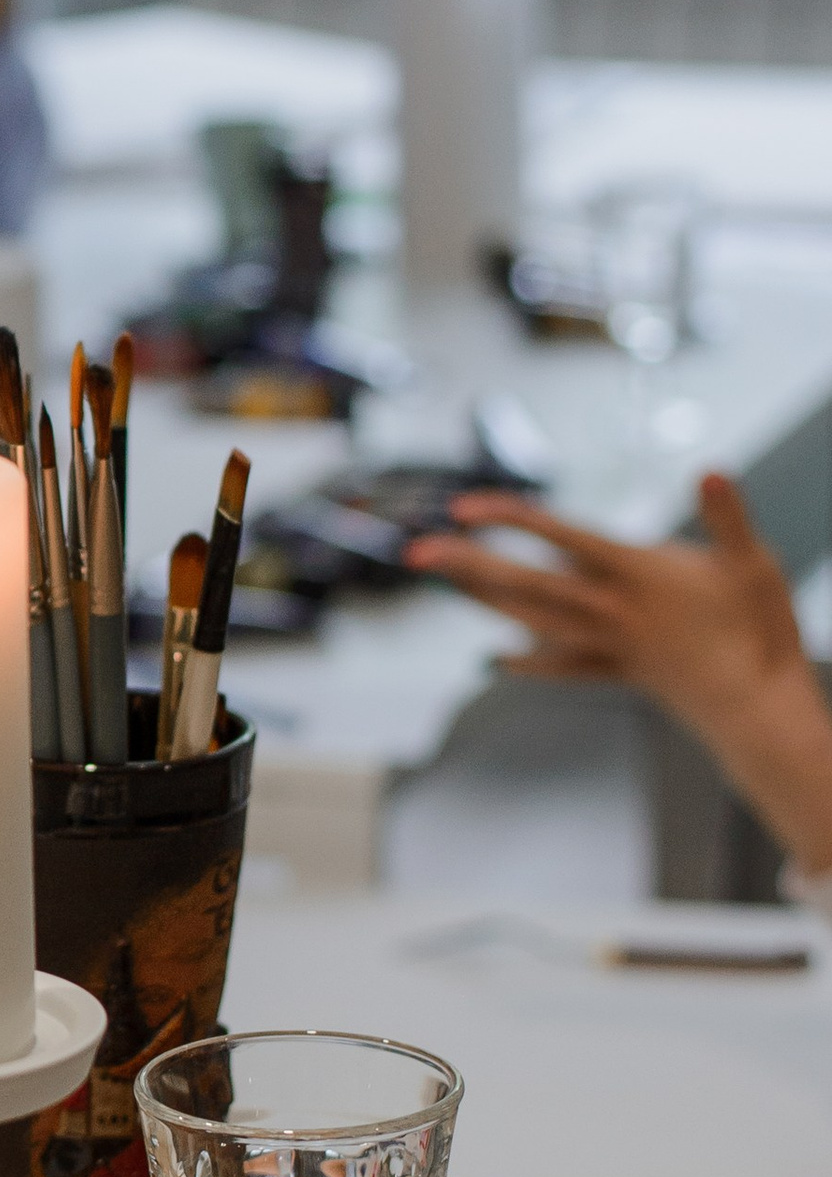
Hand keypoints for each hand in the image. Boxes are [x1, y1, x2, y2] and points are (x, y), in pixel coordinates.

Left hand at [408, 473, 831, 870]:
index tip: (464, 507)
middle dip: (470, 566)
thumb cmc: (760, 631)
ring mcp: (610, 645)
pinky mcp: (618, 672)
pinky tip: (494, 660)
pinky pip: (561, 667)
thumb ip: (728, 515)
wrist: (759, 708)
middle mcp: (611, 610)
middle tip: (416, 552)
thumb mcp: (753, 564)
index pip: (561, 538)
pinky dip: (527, 661)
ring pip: (532, 623)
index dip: (512, 519)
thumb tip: (713, 468)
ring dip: (485, 603)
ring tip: (444, 585)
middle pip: (526, 584)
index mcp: (638, 574)